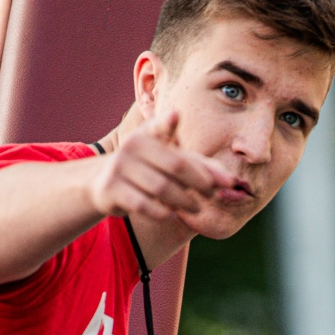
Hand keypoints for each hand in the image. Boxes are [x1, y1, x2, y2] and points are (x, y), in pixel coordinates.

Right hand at [90, 112, 235, 223]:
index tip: (179, 120)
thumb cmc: (148, 170)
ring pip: (161, 188)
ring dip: (184, 201)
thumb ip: (201, 167)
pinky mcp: (111, 189)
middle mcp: (132, 146)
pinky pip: (143, 204)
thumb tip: (231, 180)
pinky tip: (172, 213)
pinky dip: (162, 212)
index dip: (170, 128)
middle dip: (199, 182)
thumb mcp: (169, 161)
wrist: (103, 183)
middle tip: (213, 194)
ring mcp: (119, 167)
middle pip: (175, 165)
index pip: (161, 130)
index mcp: (147, 134)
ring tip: (196, 208)